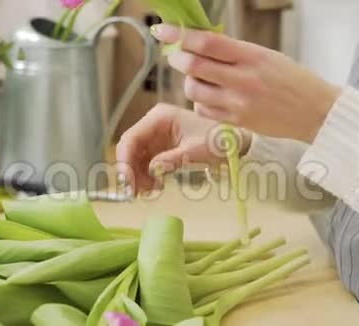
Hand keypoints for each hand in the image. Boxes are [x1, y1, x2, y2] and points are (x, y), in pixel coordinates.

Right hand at [116, 103, 249, 193]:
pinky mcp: (160, 148)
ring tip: (151, 190)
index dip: (124, 161)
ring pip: (135, 158)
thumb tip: (152, 170)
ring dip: (138, 177)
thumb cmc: (217, 141)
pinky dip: (146, 176)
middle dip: (130, 172)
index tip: (126, 182)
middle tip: (135, 193)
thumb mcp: (195, 151)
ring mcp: (156, 136)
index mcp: (159, 118)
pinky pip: (145, 163)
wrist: (234, 143)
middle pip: (130, 149)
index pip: (131, 138)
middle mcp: (153, 124)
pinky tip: (155, 186)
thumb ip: (172, 160)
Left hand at [151, 24, 341, 142]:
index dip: (179, 35)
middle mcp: (243, 79)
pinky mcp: (236, 122)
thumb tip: (198, 43)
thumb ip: (233, 51)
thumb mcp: (265, 56)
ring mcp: (238, 103)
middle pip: (194, 67)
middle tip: (175, 56)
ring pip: (194, 91)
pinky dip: (199, 102)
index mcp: (251, 56)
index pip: (207, 42)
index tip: (162, 30)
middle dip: (177, 59)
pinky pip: (203, 110)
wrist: (315, 111)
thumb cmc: (291, 79)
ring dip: (189, 82)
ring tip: (200, 79)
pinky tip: (211, 97)